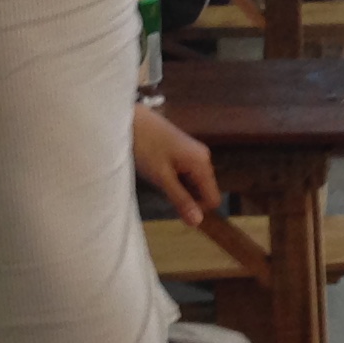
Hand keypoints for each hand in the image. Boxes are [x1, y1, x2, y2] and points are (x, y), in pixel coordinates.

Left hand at [130, 105, 220, 225]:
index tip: (175, 206)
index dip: (197, 208)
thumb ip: (181, 199)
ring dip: (179, 188)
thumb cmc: (146, 146)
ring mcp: (195, 153)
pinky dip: (175, 178)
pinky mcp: (185, 151)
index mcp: (202, 163)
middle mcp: (204, 158)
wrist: (131, 120)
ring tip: (159, 178)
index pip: (213, 199)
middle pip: (204, 191)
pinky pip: (187, 173)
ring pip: (194, 183)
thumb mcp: (162, 177)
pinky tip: (160, 170)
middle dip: (186, 197)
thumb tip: (198, 222)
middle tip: (163, 190)